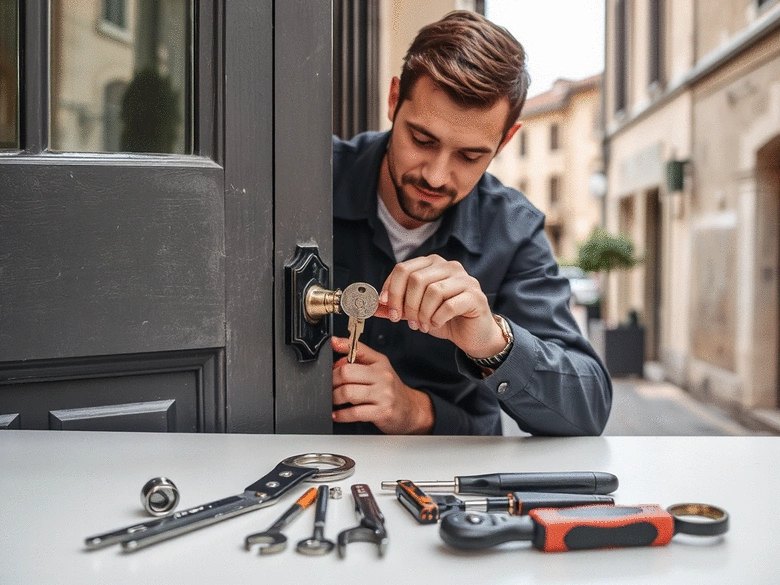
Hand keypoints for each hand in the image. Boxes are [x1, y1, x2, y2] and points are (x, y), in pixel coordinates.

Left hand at [331, 336, 433, 433]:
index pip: (358, 350)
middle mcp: (383, 377)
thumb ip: (358, 359)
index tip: (332, 344)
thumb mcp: (378, 368)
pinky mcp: (382, 412)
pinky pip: (354, 412)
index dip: (342, 346)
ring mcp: (383, 395)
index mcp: (380, 363)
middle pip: (347, 373)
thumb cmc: (390, 389)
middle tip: (330, 386)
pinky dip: (341, 414)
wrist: (411, 409)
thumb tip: (336, 354)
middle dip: (332, 381)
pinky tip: (338, 414)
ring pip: (348, 393)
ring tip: (334, 400)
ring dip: (335, 398)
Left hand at [376, 254, 505, 358]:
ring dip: (422, 313)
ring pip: (432, 291)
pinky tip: (436, 324)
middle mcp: (449, 266)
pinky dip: (437, 318)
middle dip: (406, 305)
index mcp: (432, 263)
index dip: (391, 289)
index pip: (403, 269)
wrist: (473, 334)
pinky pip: (448, 305)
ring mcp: (464, 280)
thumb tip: (372, 307)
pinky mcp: (475, 296)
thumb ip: (395, 307)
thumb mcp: (415, 312)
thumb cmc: (445, 319)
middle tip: (407, 322)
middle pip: (416, 279)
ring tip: (422, 325)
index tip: (386, 307)